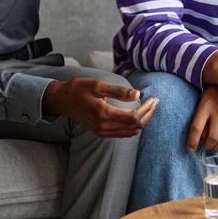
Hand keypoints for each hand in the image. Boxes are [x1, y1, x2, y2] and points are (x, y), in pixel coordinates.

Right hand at [42, 78, 156, 137]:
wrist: (62, 100)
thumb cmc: (78, 89)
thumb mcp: (97, 84)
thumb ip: (118, 91)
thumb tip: (138, 95)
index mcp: (103, 114)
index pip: (133, 117)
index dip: (147, 109)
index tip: (153, 98)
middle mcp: (103, 126)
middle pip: (135, 127)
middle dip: (148, 114)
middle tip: (155, 101)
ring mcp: (102, 132)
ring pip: (130, 132)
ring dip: (143, 121)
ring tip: (150, 107)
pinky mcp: (101, 133)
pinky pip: (123, 134)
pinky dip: (133, 126)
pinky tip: (138, 114)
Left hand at [187, 85, 217, 153]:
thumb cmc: (212, 94)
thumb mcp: (202, 103)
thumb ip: (201, 120)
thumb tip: (202, 139)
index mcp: (205, 106)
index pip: (196, 128)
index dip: (192, 141)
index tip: (190, 150)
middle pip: (212, 137)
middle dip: (208, 146)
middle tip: (206, 147)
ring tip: (215, 148)